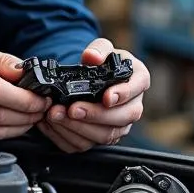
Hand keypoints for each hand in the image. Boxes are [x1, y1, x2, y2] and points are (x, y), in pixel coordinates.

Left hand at [37, 37, 149, 153]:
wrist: (93, 77)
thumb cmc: (103, 62)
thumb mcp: (102, 48)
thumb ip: (98, 49)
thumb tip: (92, 57)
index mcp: (138, 80)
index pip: (137, 87)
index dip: (123, 94)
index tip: (107, 97)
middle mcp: (133, 105)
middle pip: (123, 117)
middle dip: (95, 115)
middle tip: (74, 109)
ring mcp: (119, 124)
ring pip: (106, 135)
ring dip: (79, 127)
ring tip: (58, 115)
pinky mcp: (103, 137)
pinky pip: (89, 143)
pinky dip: (69, 135)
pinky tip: (55, 124)